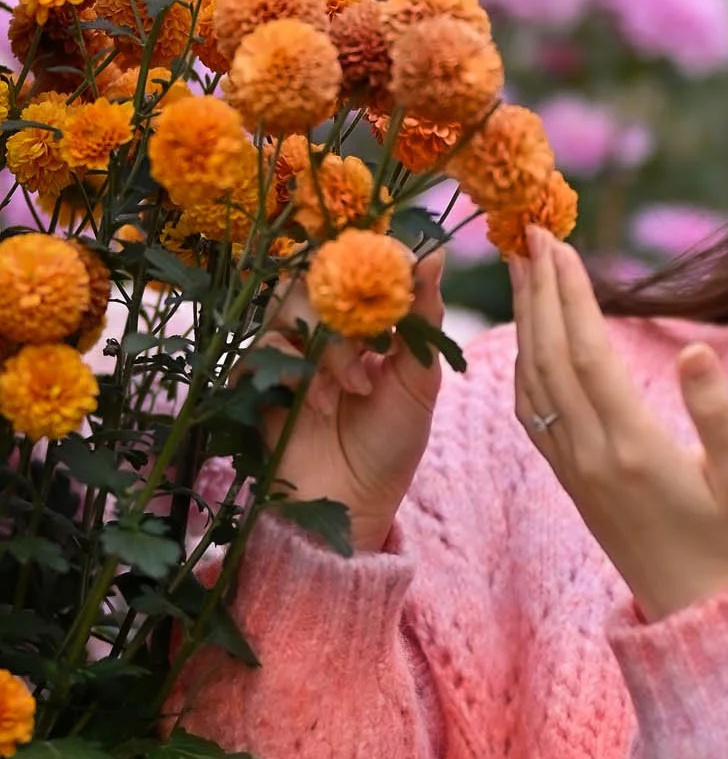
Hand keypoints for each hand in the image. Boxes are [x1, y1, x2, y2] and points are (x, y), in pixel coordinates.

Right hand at [249, 248, 445, 553]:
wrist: (353, 504)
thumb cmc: (391, 445)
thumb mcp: (418, 383)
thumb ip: (425, 320)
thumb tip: (436, 255)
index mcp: (368, 322)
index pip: (363, 264)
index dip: (379, 261)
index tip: (400, 275)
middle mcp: (325, 327)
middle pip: (322, 275)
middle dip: (353, 311)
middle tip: (376, 347)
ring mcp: (290, 349)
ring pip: (291, 304)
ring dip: (328, 345)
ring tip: (352, 390)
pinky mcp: (260, 376)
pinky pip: (261, 344)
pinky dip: (293, 367)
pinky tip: (318, 403)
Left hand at [509, 223, 727, 621]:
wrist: (695, 607)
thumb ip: (717, 413)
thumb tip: (693, 350)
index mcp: (633, 446)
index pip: (588, 353)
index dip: (570, 294)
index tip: (558, 243)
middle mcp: (590, 453)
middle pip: (550, 356)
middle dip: (538, 291)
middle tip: (528, 234)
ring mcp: (573, 467)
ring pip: (533, 380)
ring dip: (524, 319)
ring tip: (521, 269)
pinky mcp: (569, 477)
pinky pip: (531, 411)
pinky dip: (522, 363)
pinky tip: (525, 336)